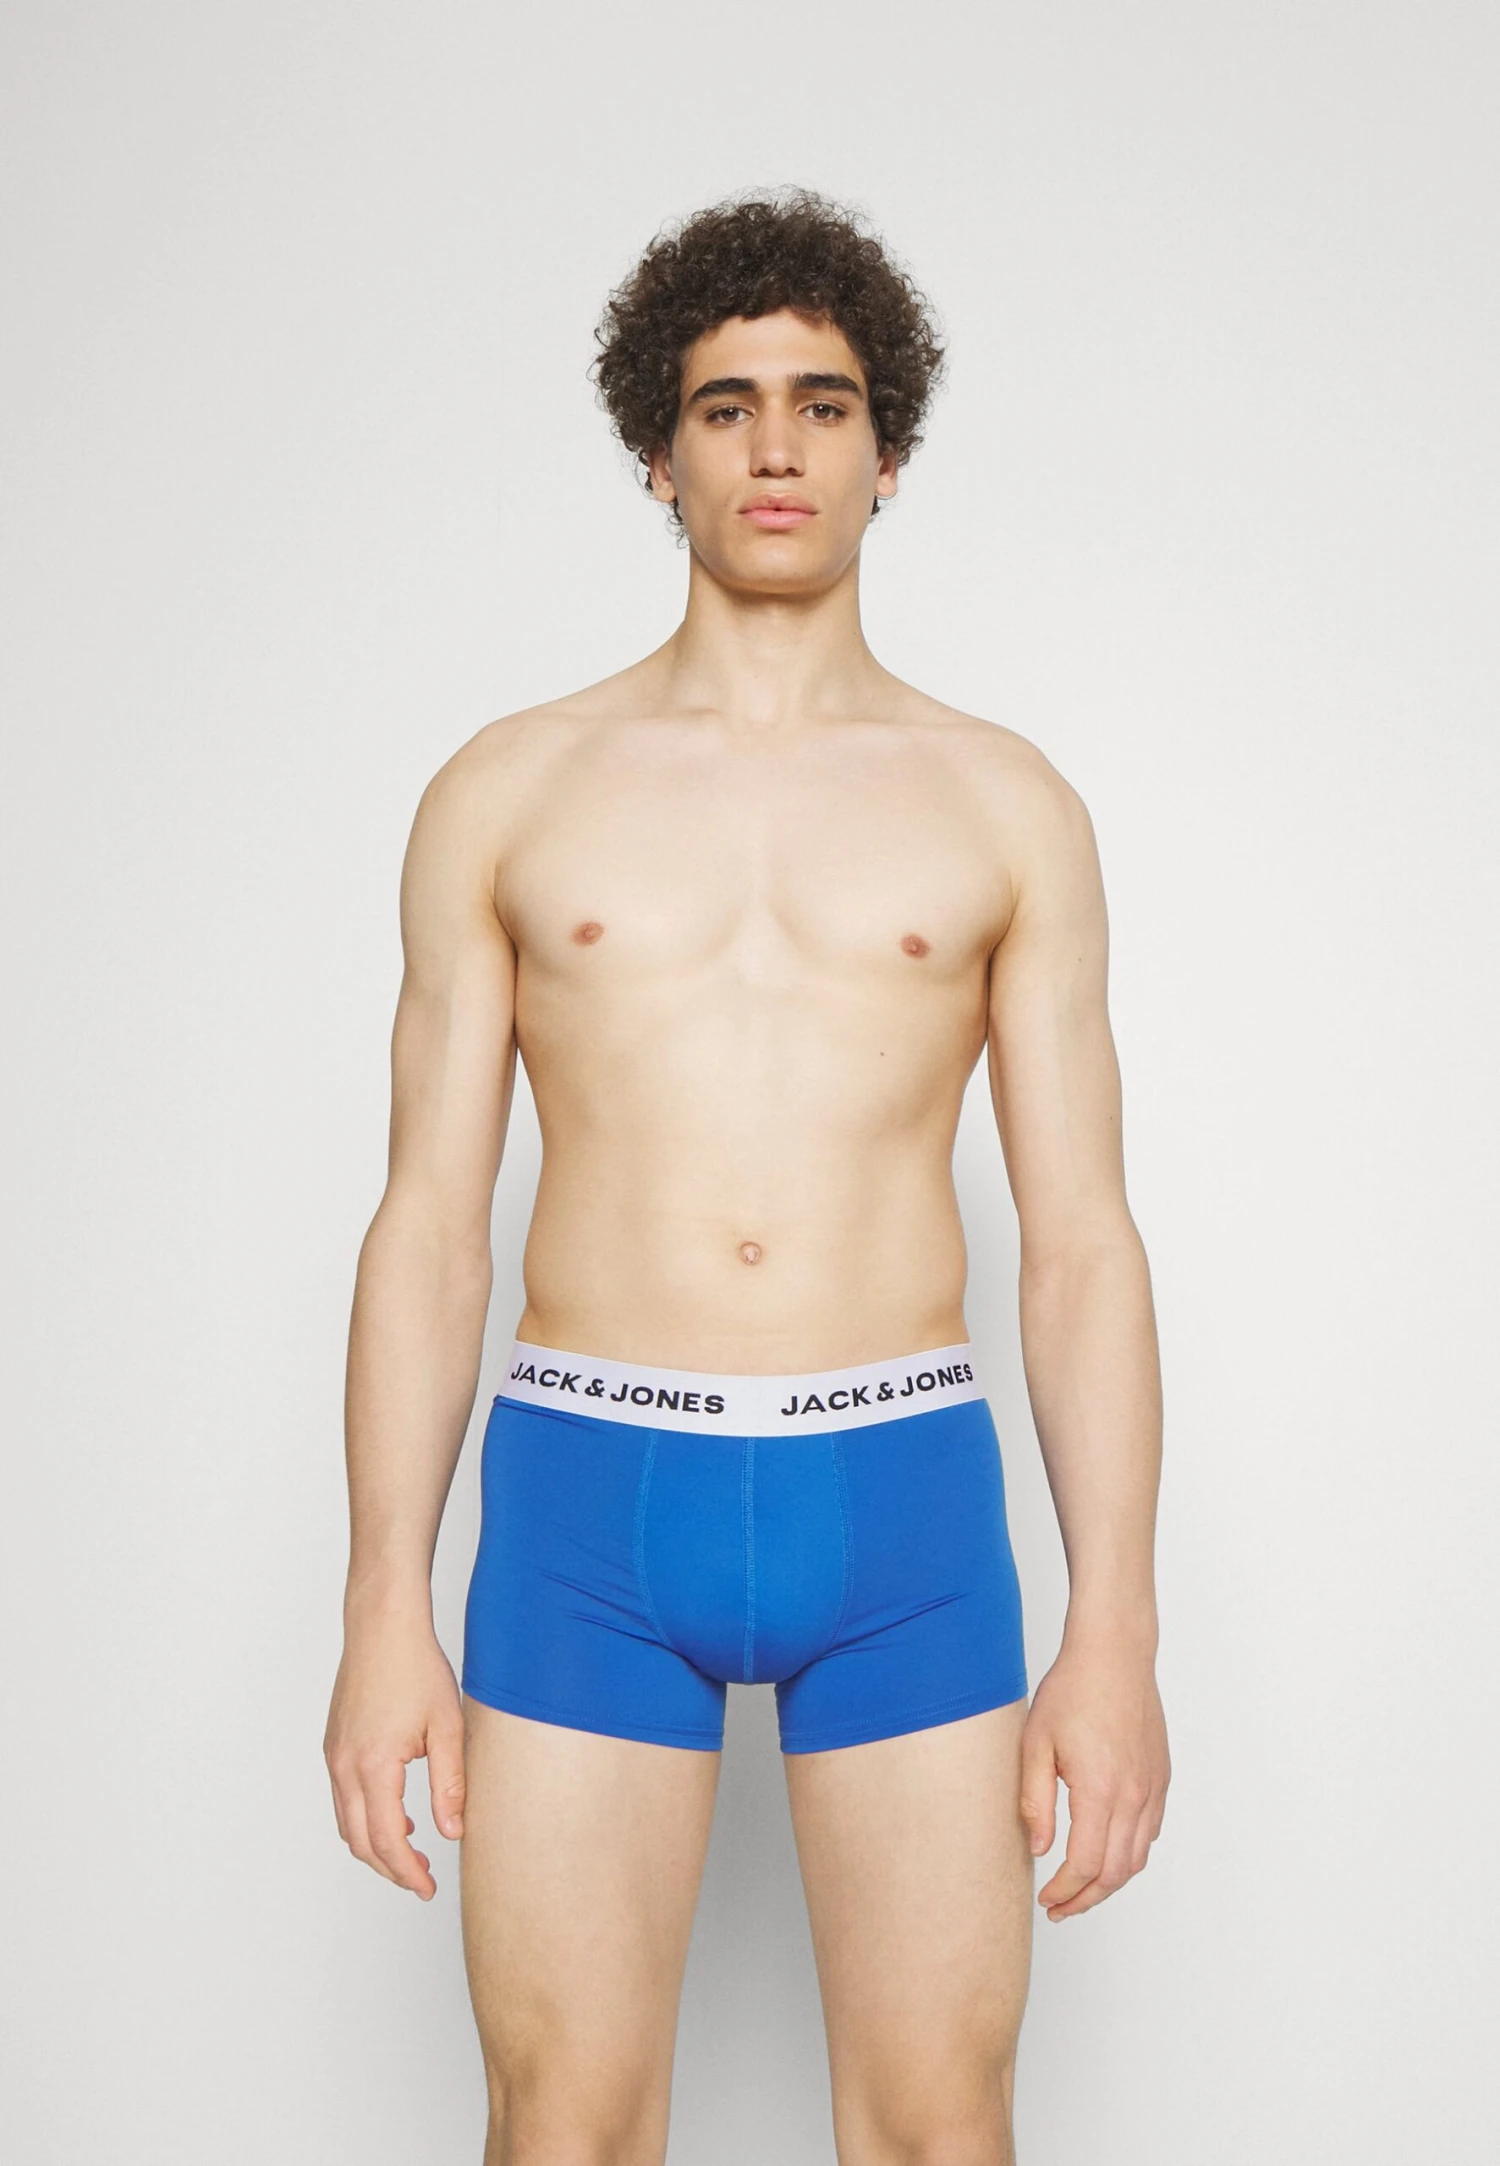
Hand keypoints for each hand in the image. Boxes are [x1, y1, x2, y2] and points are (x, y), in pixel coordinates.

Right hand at [323, 1614, 466, 1898]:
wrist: (382, 1626)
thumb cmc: (416, 1667)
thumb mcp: (448, 1726)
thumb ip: (450, 1784)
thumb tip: (452, 1831)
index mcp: (374, 1765)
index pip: (387, 1840)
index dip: (407, 1872)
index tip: (427, 1888)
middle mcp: (345, 1765)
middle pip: (360, 1841)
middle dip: (390, 1868)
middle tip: (421, 1880)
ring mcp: (334, 1755)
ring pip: (347, 1823)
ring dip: (375, 1845)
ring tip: (412, 1852)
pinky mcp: (334, 1744)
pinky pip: (344, 1798)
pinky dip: (365, 1818)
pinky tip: (397, 1812)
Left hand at [1019, 1641, 1168, 1919]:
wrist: (1114, 1654)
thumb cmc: (1072, 1690)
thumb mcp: (1036, 1743)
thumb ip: (1035, 1801)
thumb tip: (1039, 1849)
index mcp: (1101, 1789)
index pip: (1086, 1865)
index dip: (1064, 1891)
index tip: (1046, 1898)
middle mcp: (1134, 1795)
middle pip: (1115, 1873)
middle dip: (1086, 1898)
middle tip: (1060, 1907)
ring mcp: (1152, 1787)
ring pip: (1137, 1857)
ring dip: (1109, 1881)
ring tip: (1080, 1888)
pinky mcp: (1161, 1777)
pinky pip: (1150, 1831)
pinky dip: (1129, 1853)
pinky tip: (1106, 1851)